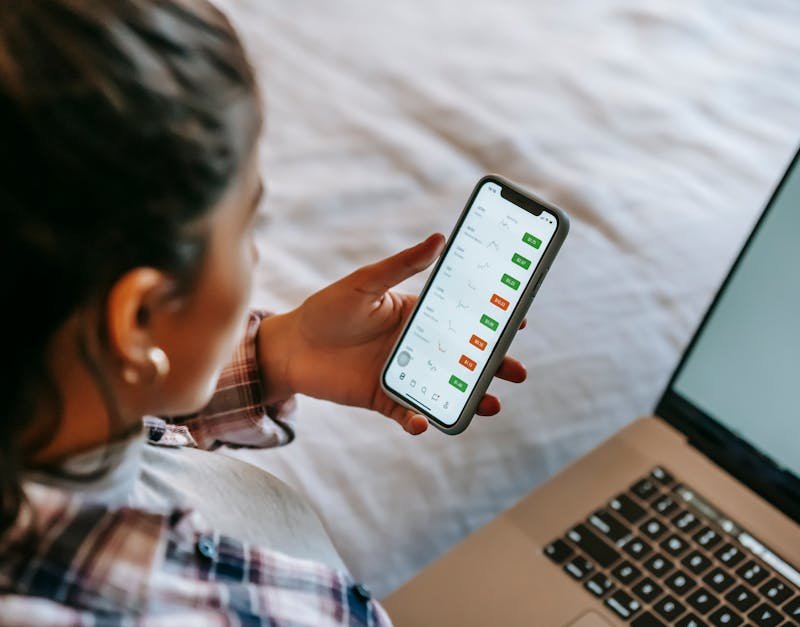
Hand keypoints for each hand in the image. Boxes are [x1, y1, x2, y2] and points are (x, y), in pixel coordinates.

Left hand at [259, 233, 527, 434]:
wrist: (289, 348)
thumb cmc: (326, 309)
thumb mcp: (364, 283)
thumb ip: (401, 266)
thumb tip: (440, 238)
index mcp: (417, 316)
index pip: (463, 319)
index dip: (492, 322)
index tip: (519, 322)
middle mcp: (416, 347)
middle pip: (464, 359)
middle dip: (494, 366)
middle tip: (518, 372)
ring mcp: (403, 375)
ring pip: (446, 390)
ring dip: (469, 398)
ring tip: (491, 403)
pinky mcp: (384, 400)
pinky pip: (408, 413)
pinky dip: (419, 421)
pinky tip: (423, 422)